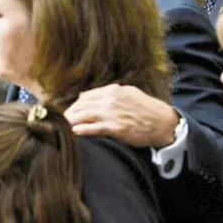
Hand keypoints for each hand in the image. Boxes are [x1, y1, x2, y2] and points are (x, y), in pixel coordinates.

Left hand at [64, 84, 179, 147]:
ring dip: (71, 122)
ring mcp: (113, 113)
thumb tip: (85, 95)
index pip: (86, 96)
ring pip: (84, 116)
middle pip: (82, 106)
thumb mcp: (129, 94)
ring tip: (62, 128)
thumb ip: (109, 94)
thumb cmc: (146, 110)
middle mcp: (111, 100)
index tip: (68, 113)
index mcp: (114, 90)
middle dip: (69, 114)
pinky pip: (94, 128)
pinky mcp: (116, 128)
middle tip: (60, 123)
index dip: (75, 106)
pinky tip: (74, 132)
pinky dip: (82, 130)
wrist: (163, 122)